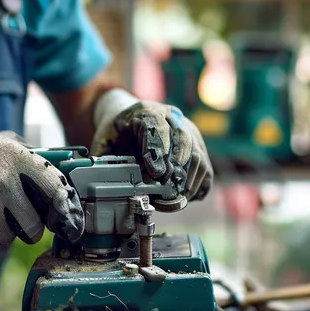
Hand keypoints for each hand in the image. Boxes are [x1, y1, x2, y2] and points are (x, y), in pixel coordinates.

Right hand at [0, 114, 83, 253]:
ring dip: (2, 231)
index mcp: (16, 159)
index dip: (64, 207)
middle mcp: (1, 183)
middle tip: (21, 218)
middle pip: (33, 228)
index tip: (66, 217)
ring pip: (6, 239)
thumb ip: (33, 159)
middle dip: (29, 227)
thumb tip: (62, 178)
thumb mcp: (5, 143)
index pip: (55, 188)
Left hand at [92, 93, 212, 200]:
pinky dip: (198, 184)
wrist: (129, 119)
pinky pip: (205, 167)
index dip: (158, 150)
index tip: (156, 173)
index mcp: (146, 111)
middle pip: (184, 140)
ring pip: (198, 155)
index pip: (158, 126)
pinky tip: (186, 196)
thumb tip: (111, 185)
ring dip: (189, 181)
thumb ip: (107, 161)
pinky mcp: (198, 144)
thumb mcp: (104, 142)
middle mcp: (172, 116)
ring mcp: (188, 130)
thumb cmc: (116, 134)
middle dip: (177, 170)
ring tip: (175, 199)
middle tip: (167, 192)